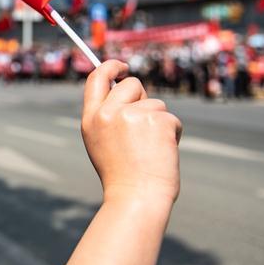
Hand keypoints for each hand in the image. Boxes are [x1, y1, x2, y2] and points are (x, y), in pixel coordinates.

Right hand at [81, 60, 181, 206]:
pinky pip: (171, 118)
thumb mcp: (102, 142)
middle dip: (143, 98)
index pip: (96, 78)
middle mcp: (108, 113)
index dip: (110, 67)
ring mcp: (133, 115)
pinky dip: (172, 134)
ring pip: (156, 104)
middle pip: (132, 84)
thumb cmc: (122, 176)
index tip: (122, 66)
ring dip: (159, 122)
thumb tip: (129, 90)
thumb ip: (109, 117)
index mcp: (90, 119)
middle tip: (146, 125)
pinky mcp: (158, 120)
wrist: (137, 198)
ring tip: (150, 150)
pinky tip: (162, 153)